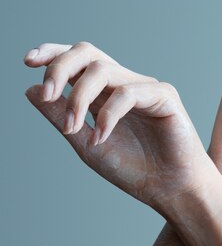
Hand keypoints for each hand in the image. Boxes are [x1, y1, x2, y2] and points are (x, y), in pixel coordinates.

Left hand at [24, 42, 217, 213]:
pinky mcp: (164, 96)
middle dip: (60, 67)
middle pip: (88, 53)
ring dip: (79, 97)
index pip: (77, 61)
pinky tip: (100, 137)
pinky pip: (127, 93)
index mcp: (105, 94)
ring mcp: (145, 88)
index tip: (28, 62)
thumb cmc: (136, 171)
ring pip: (104, 70)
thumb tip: (30, 90)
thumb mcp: (87, 146)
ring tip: (73, 129)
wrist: (170, 191)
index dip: (52, 54)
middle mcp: (123, 85)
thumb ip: (61, 117)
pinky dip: (107, 115)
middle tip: (47, 94)